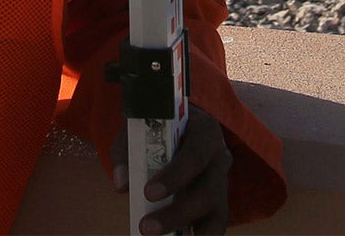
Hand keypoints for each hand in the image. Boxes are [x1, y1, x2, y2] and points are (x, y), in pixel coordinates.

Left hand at [111, 105, 231, 235]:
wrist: (179, 120)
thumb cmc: (159, 123)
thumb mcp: (141, 125)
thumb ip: (127, 150)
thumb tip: (121, 184)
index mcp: (205, 131)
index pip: (195, 154)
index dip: (175, 176)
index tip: (148, 193)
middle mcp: (220, 157)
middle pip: (208, 190)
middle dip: (177, 213)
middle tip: (145, 228)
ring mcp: (222, 183)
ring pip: (217, 214)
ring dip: (191, 234)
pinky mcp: (219, 204)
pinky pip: (216, 225)